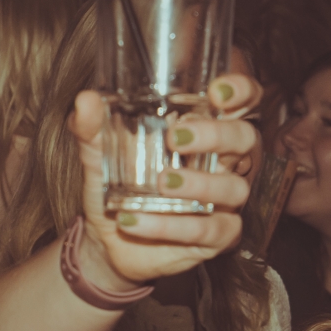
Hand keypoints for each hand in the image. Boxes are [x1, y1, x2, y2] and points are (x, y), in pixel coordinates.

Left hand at [70, 72, 260, 290]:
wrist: (106, 239)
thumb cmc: (115, 185)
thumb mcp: (98, 154)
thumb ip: (91, 127)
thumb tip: (85, 100)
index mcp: (203, 132)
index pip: (241, 103)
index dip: (241, 91)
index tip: (217, 92)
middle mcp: (222, 162)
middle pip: (244, 139)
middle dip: (217, 134)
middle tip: (177, 137)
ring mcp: (223, 201)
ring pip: (233, 188)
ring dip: (199, 184)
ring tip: (160, 182)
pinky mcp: (216, 236)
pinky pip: (207, 230)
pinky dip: (170, 226)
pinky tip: (133, 221)